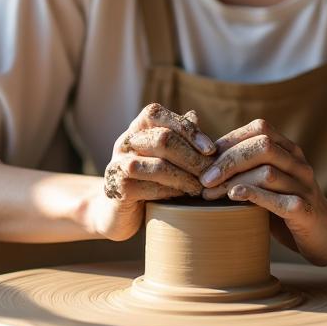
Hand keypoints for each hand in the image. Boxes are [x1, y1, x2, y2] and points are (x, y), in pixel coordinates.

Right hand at [93, 103, 215, 240]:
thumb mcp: (159, 154)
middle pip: (163, 139)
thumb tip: (194, 116)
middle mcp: (124, 142)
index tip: (210, 149)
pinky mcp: (118, 189)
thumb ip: (176, 136)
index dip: (187, 129)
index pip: (158, 114)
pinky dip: (173, 192)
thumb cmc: (145, 177)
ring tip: (201, 187)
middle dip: (192, 157)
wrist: (115, 211)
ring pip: (159, 166)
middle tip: (211, 173)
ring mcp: (118, 165)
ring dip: (186, 177)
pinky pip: (152, 188)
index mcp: (136, 128)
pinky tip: (185, 196)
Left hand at [198, 119, 326, 264]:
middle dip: (228, 160)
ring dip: (233, 180)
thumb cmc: (287, 208)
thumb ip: (246, 169)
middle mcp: (299, 164)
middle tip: (203, 179)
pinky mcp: (305, 211)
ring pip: (267, 172)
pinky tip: (234, 197)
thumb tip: (204, 159)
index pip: (259, 129)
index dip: (230, 139)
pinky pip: (279, 200)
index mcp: (290, 150)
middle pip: (262, 146)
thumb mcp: (268, 183)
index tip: (204, 158)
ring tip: (210, 195)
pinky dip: (254, 196)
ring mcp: (304, 187)